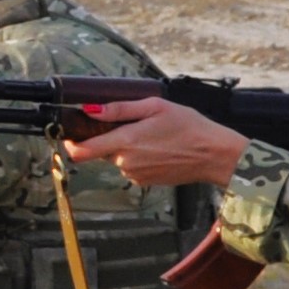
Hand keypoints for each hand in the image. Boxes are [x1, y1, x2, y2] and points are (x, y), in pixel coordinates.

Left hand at [63, 98, 250, 191]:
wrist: (216, 155)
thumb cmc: (191, 128)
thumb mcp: (156, 107)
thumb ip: (120, 109)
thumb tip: (91, 110)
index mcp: (125, 141)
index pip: (80, 151)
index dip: (71, 142)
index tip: (73, 134)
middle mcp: (126, 162)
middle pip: (101, 152)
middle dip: (109, 140)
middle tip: (133, 128)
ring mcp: (136, 174)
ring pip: (118, 159)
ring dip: (127, 150)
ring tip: (153, 139)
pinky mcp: (146, 182)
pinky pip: (132, 168)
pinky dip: (140, 160)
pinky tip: (160, 151)